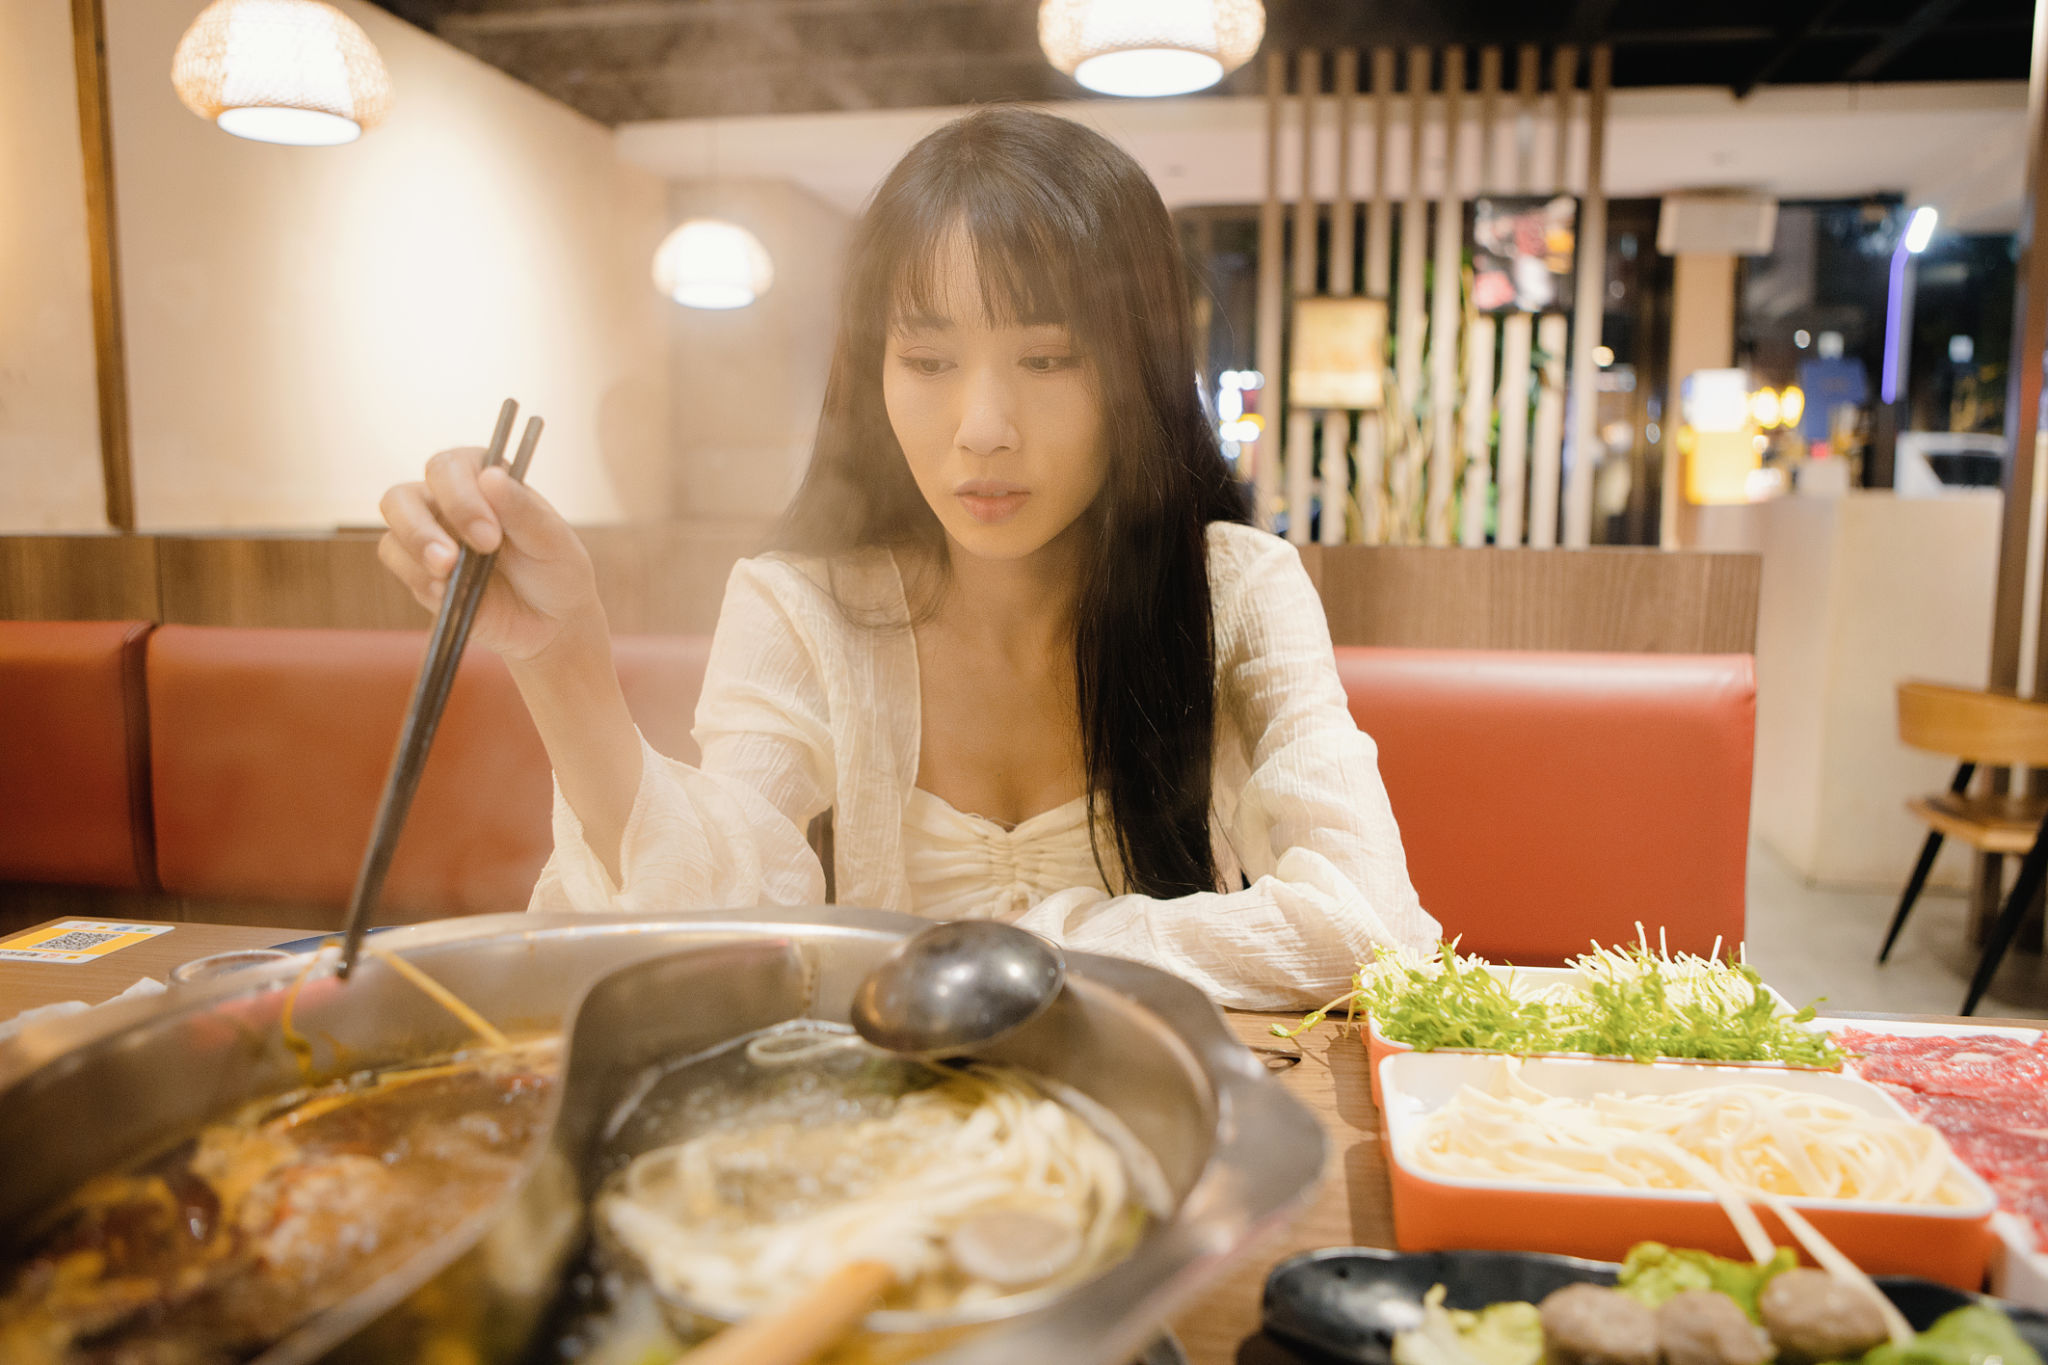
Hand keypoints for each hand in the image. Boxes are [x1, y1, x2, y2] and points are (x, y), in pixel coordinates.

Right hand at [377, 447, 601, 663]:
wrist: (551, 627)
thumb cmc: (556, 573)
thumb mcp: (553, 543)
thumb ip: (523, 511)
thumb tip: (491, 475)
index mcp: (487, 480)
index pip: (451, 467)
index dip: (461, 499)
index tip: (490, 537)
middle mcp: (451, 500)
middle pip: (406, 491)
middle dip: (423, 526)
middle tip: (457, 559)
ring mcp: (431, 532)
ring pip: (393, 521)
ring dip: (415, 546)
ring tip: (447, 574)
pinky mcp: (419, 569)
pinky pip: (394, 558)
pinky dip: (416, 576)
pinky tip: (446, 594)